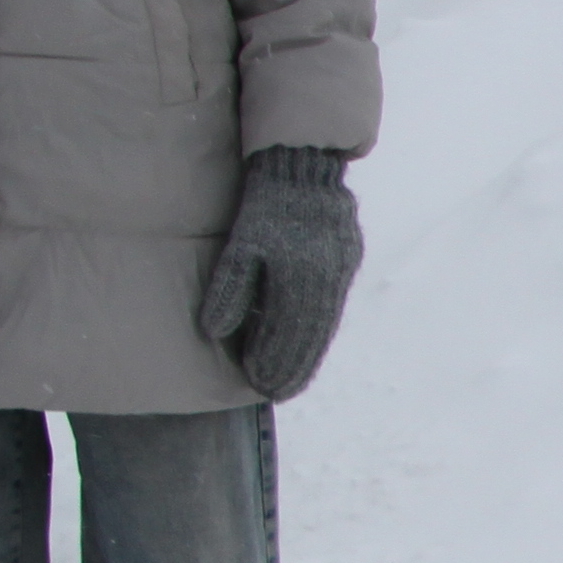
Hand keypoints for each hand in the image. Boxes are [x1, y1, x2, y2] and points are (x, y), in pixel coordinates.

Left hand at [197, 147, 363, 402]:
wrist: (303, 169)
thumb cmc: (265, 206)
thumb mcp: (241, 245)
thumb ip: (230, 288)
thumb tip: (215, 331)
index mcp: (300, 275)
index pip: (287, 331)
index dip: (275, 360)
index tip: (262, 385)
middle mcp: (327, 278)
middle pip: (310, 335)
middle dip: (293, 367)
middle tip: (279, 393)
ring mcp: (341, 270)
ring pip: (325, 324)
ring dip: (309, 355)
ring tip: (295, 380)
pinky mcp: (347, 261)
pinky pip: (333, 307)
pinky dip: (320, 332)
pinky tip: (310, 345)